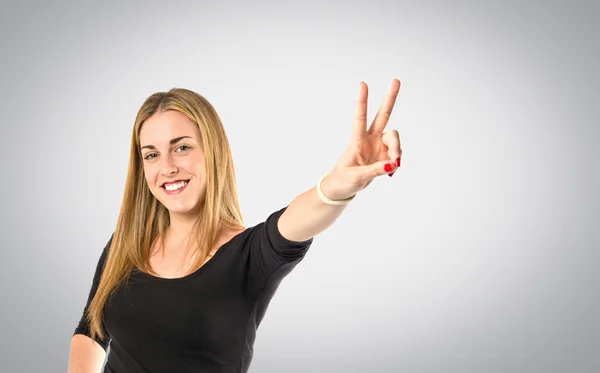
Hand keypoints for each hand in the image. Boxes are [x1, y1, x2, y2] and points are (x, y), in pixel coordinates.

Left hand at [321, 79, 401, 200]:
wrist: (342, 189)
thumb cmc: (343, 180)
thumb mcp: (356, 177)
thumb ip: (375, 170)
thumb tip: (392, 164)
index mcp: (357, 141)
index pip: (360, 118)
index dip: (362, 101)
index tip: (363, 84)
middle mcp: (370, 140)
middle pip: (382, 116)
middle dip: (390, 99)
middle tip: (396, 81)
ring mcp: (378, 147)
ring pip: (394, 139)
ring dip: (397, 150)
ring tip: (395, 164)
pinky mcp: (385, 156)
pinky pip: (396, 156)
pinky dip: (396, 163)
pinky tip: (390, 172)